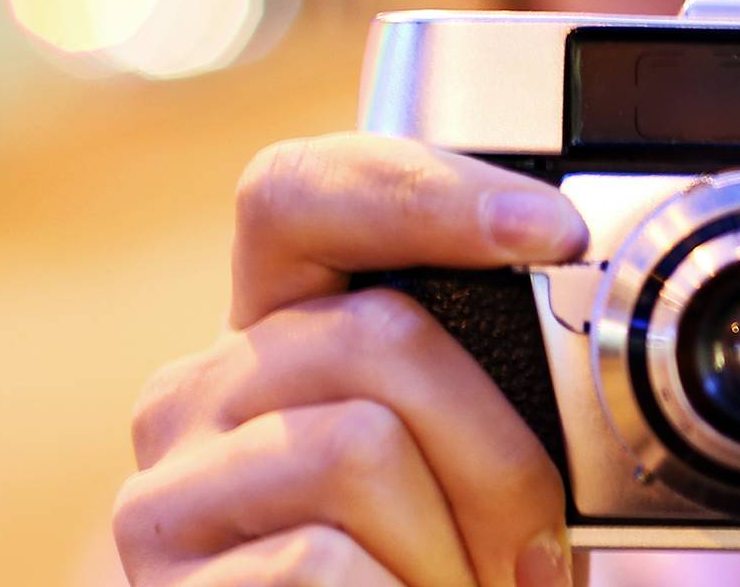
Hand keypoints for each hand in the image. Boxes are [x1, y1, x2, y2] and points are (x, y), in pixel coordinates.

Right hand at [112, 133, 588, 586]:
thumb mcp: (468, 475)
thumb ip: (486, 384)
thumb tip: (571, 280)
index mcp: (280, 337)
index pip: (299, 193)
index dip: (422, 190)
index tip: (554, 233)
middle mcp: (201, 393)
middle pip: (379, 337)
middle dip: (501, 454)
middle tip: (535, 556)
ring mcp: (168, 492)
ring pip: (358, 450)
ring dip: (455, 554)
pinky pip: (320, 563)